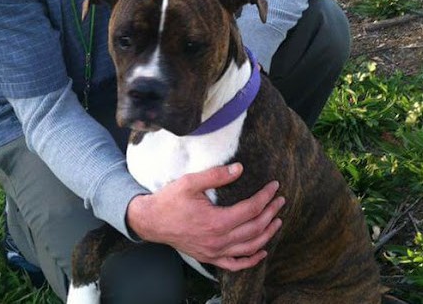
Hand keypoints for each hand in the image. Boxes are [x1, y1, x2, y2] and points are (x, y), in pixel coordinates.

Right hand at [126, 163, 283, 271]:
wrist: (151, 221)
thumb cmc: (169, 200)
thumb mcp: (190, 182)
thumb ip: (216, 175)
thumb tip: (239, 168)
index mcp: (216, 221)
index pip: (250, 209)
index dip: (265, 197)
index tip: (274, 187)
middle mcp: (218, 240)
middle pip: (254, 228)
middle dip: (271, 213)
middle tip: (281, 200)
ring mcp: (214, 252)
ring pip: (249, 247)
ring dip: (267, 234)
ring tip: (278, 221)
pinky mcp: (209, 257)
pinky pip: (235, 264)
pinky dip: (251, 260)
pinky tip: (261, 251)